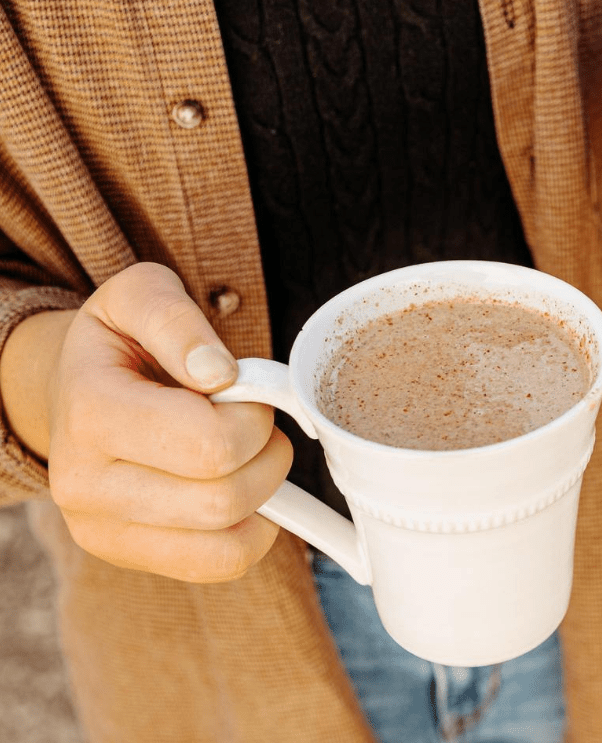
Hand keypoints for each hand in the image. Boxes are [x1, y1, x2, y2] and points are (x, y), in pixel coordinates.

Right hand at [42, 263, 290, 581]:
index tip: (249, 393)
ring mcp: (100, 528)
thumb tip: (219, 374)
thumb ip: (180, 322)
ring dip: (265, 494)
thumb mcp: (142, 296)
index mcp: (91, 411)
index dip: (255, 418)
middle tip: (257, 423)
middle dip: (267, 455)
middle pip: (223, 499)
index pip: (211, 445)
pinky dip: (253, 531)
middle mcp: (85, 482)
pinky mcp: (123, 555)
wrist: (73, 386)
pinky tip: (243, 491)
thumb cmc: (121, 341)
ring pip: (227, 540)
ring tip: (246, 454)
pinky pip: (218, 565)